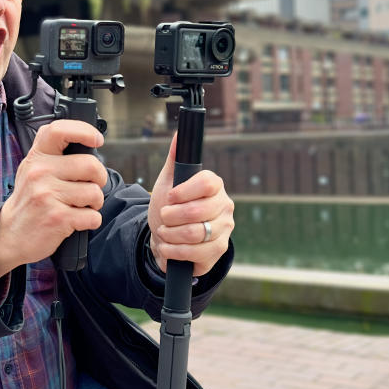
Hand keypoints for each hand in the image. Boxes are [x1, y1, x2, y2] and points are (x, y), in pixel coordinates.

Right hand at [0, 120, 107, 280]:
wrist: (9, 234)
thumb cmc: (28, 201)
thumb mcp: (32, 171)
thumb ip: (54, 156)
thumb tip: (89, 145)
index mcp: (36, 157)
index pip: (59, 130)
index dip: (84, 131)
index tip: (97, 140)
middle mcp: (40, 172)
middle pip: (91, 165)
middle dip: (99, 178)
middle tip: (90, 186)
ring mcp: (47, 195)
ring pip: (95, 193)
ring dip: (95, 203)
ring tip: (79, 206)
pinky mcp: (57, 218)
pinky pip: (93, 216)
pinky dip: (91, 221)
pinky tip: (76, 221)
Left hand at [147, 135, 233, 276]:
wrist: (166, 239)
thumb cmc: (169, 208)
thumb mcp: (168, 182)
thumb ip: (175, 159)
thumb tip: (179, 134)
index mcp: (215, 186)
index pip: (208, 183)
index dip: (184, 192)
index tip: (169, 197)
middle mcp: (225, 207)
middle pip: (198, 211)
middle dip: (171, 216)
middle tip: (163, 216)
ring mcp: (224, 231)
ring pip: (194, 233)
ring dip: (170, 234)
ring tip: (164, 232)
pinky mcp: (218, 252)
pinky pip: (194, 253)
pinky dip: (173, 250)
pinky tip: (167, 246)